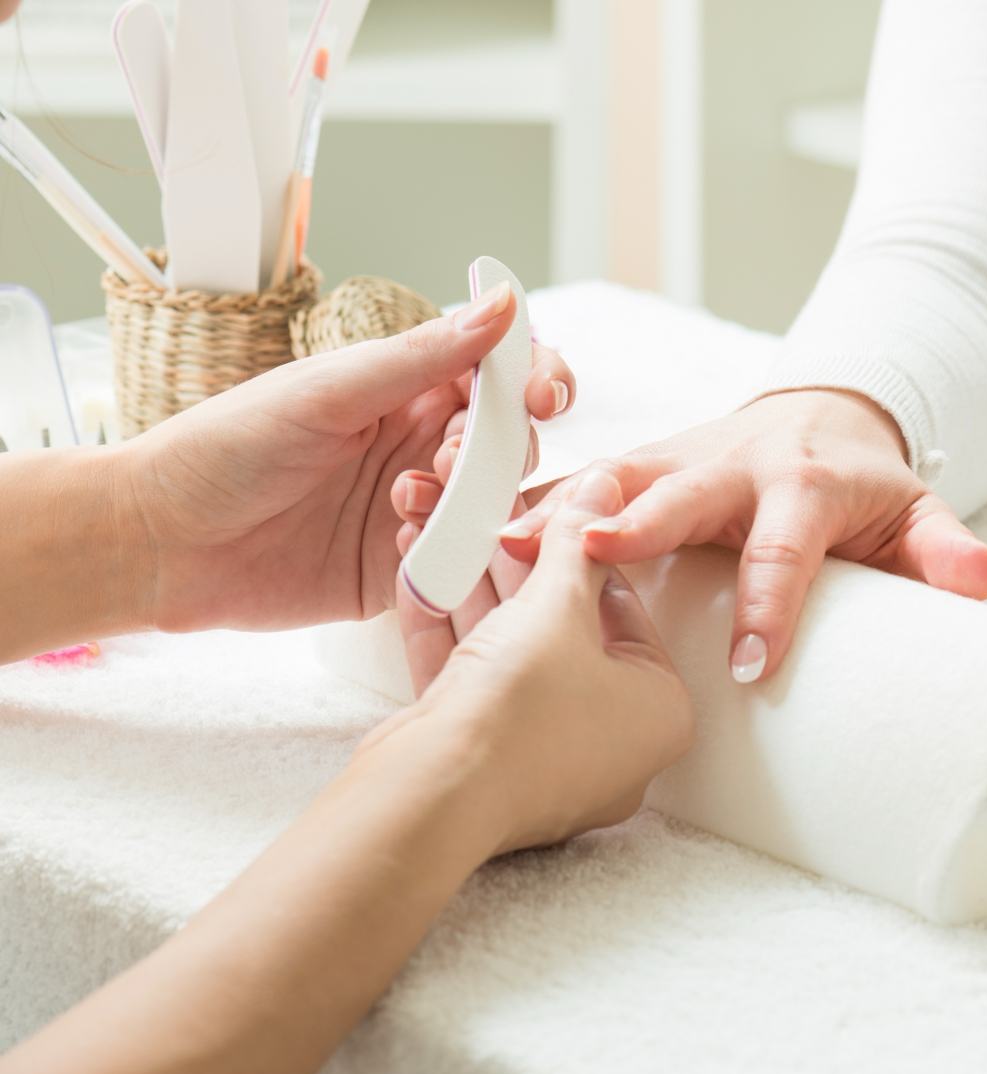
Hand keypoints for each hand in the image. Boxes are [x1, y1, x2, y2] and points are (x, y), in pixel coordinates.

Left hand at [123, 286, 573, 633]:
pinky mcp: (404, 571)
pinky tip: (399, 542)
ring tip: (405, 498)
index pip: (501, 372)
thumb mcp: (327, 391)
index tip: (540, 395)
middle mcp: (420, 445)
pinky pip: (462, 563)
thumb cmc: (223, 450)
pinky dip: (448, 551)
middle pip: (513, 442)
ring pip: (495, 504)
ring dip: (470, 499)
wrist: (160, 542)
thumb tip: (505, 304)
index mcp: (406, 388)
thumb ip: (423, 355)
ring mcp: (418, 509)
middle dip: (501, 448)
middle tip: (444, 457)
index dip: (536, 378)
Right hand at [369, 466, 693, 854]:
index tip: (546, 519)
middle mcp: (614, 748)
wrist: (434, 797)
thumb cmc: (522, 709)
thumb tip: (600, 490)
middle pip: (566, 636)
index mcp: (662, 713)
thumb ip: (578, 543)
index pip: (627, 612)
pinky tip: (418, 578)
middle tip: (491, 524)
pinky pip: (474, 690)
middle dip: (519, 575)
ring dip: (477, 597)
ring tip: (447, 536)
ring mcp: (547, 764)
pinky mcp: (487, 770)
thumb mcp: (557, 606)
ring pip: (512, 660)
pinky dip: (448, 638)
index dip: (581, 555)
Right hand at [396, 388, 986, 683]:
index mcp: (801, 482)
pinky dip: (532, 504)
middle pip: (683, 492)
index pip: (787, 549)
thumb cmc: (863, 486)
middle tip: (595, 555)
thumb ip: (944, 551)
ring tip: (496, 542)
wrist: (820, 417)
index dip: (773, 606)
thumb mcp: (914, 514)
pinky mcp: (639, 464)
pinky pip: (579, 482)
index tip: (757, 667)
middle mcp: (731, 462)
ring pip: (613, 478)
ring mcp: (677, 456)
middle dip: (641, 523)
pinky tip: (473, 535)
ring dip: (559, 509)